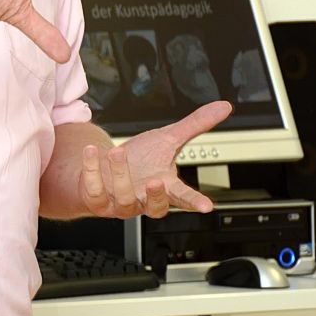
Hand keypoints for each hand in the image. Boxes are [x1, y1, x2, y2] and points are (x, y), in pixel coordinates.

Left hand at [79, 100, 233, 217]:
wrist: (106, 167)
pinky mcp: (98, 199)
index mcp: (164, 186)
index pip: (183, 197)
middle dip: (156, 196)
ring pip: (124, 198)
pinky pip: (95, 190)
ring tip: (118, 152)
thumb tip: (224, 107)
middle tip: (156, 182)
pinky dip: (92, 170)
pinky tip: (91, 152)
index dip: (195, 202)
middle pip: (156, 207)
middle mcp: (143, 198)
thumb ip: (196, 125)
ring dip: (121, 175)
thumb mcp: (168, 138)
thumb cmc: (140, 158)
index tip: (207, 206)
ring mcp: (120, 202)